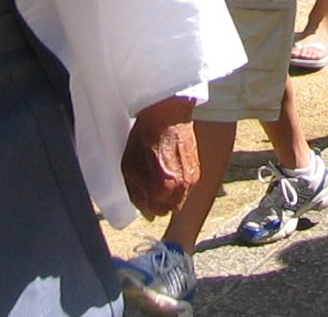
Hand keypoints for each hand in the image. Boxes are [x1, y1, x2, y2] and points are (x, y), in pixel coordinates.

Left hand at [122, 98, 197, 216]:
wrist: (167, 115)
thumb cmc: (145, 137)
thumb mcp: (130, 167)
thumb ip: (136, 193)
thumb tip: (144, 209)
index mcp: (162, 189)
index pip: (153, 212)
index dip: (145, 205)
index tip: (142, 196)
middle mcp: (181, 187)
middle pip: (168, 209)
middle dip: (158, 203)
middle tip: (149, 189)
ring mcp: (192, 179)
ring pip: (179, 201)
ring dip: (169, 196)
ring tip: (160, 180)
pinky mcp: (197, 171)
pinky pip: (186, 189)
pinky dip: (177, 186)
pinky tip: (169, 173)